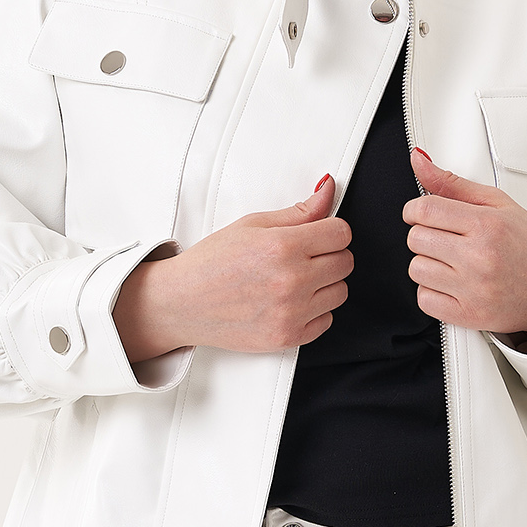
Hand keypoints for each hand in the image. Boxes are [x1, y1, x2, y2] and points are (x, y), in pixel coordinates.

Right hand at [113, 174, 352, 361]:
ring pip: (340, 292)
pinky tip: (289, 302)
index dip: (330, 231)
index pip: (341, 233)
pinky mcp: (288, 337)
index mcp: (283, 246)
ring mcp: (291, 312)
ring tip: (294, 280)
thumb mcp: (252, 224)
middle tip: (301, 257)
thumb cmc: (212, 262)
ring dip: (324, 284)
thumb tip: (328, 189)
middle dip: (328, 255)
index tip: (318, 235)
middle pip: (345, 262)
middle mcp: (291, 281)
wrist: (182, 303)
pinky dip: (314, 312)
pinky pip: (326, 321)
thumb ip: (298, 211)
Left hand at [403, 149, 526, 353]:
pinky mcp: (467, 315)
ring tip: (452, 261)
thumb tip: (420, 161)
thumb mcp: (498, 204)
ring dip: (428, 263)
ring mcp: (473, 289)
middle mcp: (479, 258)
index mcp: (487, 226)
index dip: (415, 210)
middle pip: (416, 239)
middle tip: (447, 238)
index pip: (425, 210)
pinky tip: (451, 282)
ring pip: (416, 269)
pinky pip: (424, 299)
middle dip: (425, 235)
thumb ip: (453, 183)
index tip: (421, 214)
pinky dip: (431, 291)